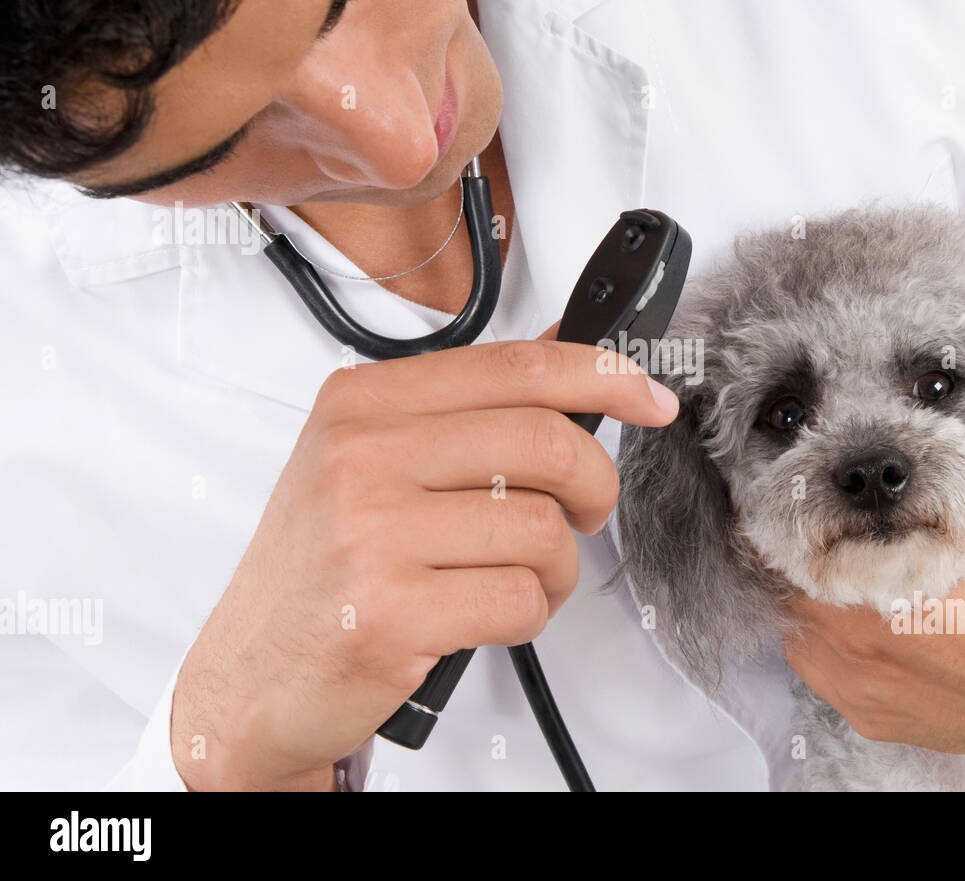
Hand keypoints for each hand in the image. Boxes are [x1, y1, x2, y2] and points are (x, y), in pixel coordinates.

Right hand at [171, 322, 678, 789]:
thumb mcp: (364, 462)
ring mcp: (371, 535)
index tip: (649, 398)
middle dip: (594, 485)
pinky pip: (522, 600)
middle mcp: (360, 457)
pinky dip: (530, 614)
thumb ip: (459, 410)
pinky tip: (490, 614)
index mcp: (361, 404)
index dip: (603, 375)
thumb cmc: (319, 568)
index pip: (515, 367)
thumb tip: (563, 354)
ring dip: (557, 568)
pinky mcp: (390, 613)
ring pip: (543, 531)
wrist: (248, 677)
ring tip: (519, 579)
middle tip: (585, 512)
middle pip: (545, 443)